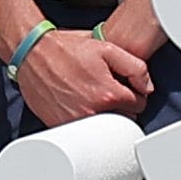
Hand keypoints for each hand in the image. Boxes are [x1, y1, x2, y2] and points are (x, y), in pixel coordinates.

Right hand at [15, 27, 152, 128]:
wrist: (33, 52)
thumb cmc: (66, 49)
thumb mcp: (108, 48)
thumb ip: (135, 67)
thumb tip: (147, 87)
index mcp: (108, 95)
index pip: (139, 105)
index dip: (135, 93)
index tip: (126, 87)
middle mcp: (91, 112)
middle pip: (122, 119)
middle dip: (121, 106)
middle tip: (108, 90)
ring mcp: (73, 122)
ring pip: (102, 128)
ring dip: (102, 115)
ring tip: (92, 96)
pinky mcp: (58, 125)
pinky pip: (81, 131)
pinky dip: (83, 120)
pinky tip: (78, 103)